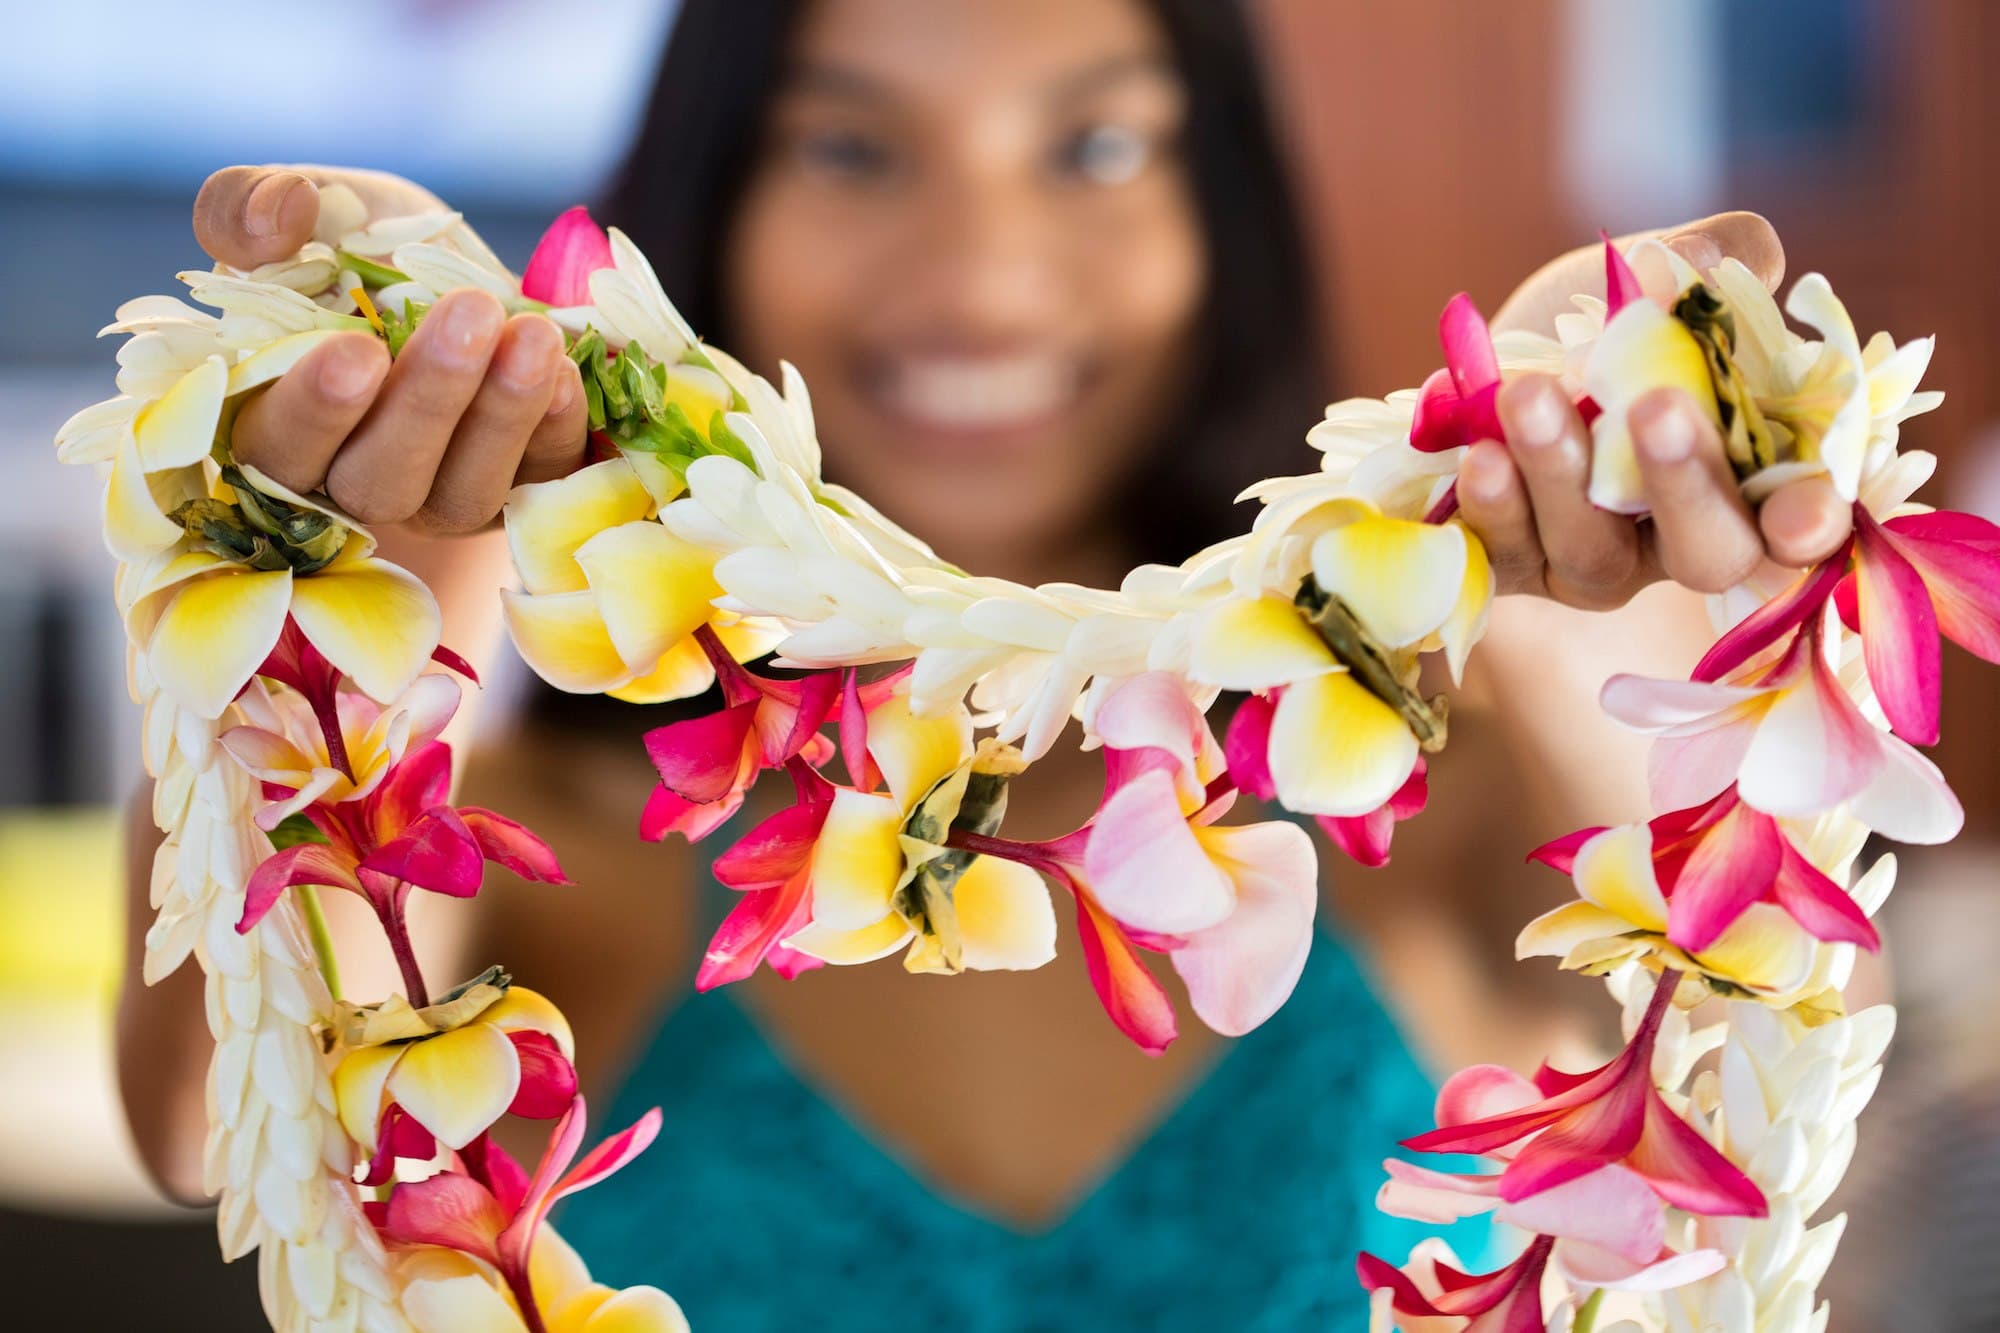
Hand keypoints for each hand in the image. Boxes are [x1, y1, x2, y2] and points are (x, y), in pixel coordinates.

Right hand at [193, 166, 587, 532]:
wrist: (457, 267)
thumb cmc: (359, 244)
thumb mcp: (307, 207)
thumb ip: (245, 207)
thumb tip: (273, 220)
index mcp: (275, 423)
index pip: (277, 450)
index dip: (314, 412)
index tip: (357, 348)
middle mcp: (355, 480)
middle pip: (380, 483)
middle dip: (428, 402)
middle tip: (469, 316)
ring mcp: (441, 496)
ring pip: (464, 493)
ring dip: (503, 415)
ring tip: (534, 336)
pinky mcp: (522, 488)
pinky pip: (541, 481)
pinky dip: (558, 426)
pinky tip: (567, 367)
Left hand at [1461, 212, 1851, 607]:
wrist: (1489, 361)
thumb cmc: (1599, 325)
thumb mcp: (1659, 277)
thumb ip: (1720, 260)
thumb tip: (1712, 259)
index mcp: (1751, 476)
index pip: (1800, 525)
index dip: (1809, 525)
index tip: (1802, 513)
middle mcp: (1680, 539)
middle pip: (1708, 552)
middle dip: (1685, 484)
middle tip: (1656, 407)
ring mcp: (1593, 563)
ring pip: (1592, 550)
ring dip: (1561, 470)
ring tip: (1527, 394)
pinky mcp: (1511, 566)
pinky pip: (1503, 553)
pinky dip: (1490, 500)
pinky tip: (1477, 448)